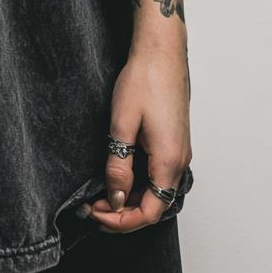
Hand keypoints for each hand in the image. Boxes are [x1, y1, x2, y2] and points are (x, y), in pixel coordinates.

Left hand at [85, 43, 191, 233]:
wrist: (161, 52)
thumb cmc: (144, 80)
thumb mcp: (122, 124)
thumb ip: (119, 165)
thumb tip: (116, 198)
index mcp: (169, 161)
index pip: (149, 212)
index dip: (121, 221)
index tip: (95, 213)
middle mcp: (180, 161)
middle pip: (154, 206)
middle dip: (122, 213)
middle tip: (92, 206)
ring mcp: (179, 151)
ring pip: (156, 191)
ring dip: (130, 198)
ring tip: (100, 193)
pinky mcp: (174, 142)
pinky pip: (158, 174)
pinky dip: (138, 183)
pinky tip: (118, 174)